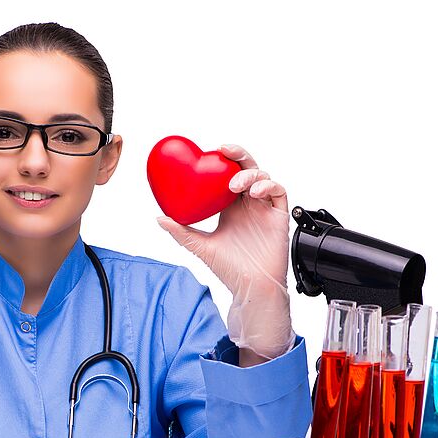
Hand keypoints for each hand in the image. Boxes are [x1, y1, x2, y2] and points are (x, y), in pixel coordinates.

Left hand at [156, 143, 294, 359]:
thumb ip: (181, 231)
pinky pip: (278, 192)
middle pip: (246, 169)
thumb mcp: (200, 246)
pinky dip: (268, 185)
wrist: (251, 286)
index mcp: (229, 206)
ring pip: (262, 177)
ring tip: (236, 185)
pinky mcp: (278, 216)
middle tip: (225, 150)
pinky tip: (255, 192)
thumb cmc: (228, 268)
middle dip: (238, 155)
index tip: (210, 152)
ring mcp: (263, 208)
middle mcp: (247, 203)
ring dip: (250, 174)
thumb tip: (159, 218)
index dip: (222, 161)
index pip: (227, 175)